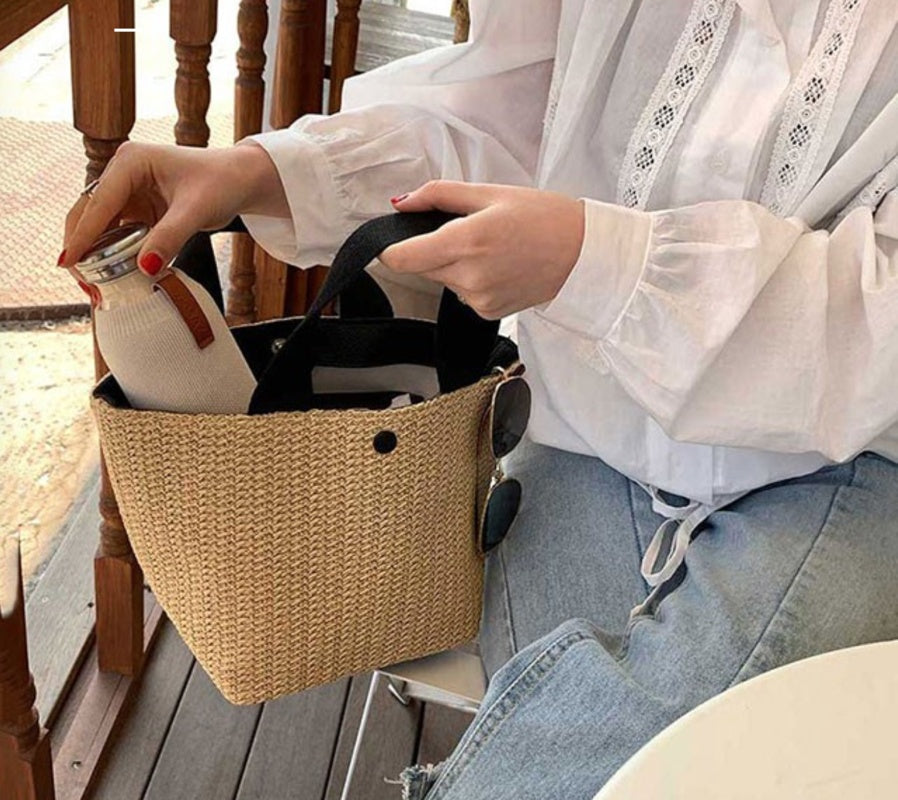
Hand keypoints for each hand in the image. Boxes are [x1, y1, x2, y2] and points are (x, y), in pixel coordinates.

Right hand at [59, 140, 288, 274]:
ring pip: (99, 224)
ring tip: (93, 284)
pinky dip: (112, 251)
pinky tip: (111, 274)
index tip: (68, 263)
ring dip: (94, 251)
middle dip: (81, 245)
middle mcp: (123, 171)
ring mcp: (128, 189)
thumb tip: (144, 268)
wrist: (240, 180)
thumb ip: (170, 238)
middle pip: (89, 212)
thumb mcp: (197, 211)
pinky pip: (117, 231)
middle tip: (82, 281)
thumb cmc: (222, 183)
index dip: (82, 235)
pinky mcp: (137, 206)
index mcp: (131, 161)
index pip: (100, 202)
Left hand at [381, 181, 583, 318]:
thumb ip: (438, 196)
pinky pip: (462, 294)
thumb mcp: (489, 193)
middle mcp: (468, 276)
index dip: (390, 249)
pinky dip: (471, 280)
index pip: (402, 258)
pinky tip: (499, 267)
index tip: (392, 240)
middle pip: (421, 267)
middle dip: (430, 249)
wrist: (583, 254)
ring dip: (453, 264)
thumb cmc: (544, 218)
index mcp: (465, 241)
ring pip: (442, 280)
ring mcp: (478, 299)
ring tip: (490, 248)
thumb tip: (400, 202)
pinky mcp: (488, 312)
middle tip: (466, 230)